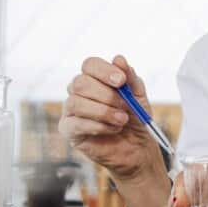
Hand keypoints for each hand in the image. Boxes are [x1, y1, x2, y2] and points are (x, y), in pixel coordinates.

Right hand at [60, 55, 163, 182]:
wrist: (137, 147)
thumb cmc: (135, 118)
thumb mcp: (139, 97)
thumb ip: (130, 78)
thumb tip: (119, 59)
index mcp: (95, 78)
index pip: (90, 64)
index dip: (104, 70)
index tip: (121, 81)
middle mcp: (79, 91)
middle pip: (80, 82)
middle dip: (106, 95)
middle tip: (125, 106)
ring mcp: (71, 110)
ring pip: (75, 102)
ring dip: (103, 112)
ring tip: (122, 120)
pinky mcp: (68, 129)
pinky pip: (75, 123)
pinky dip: (98, 126)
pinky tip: (112, 129)